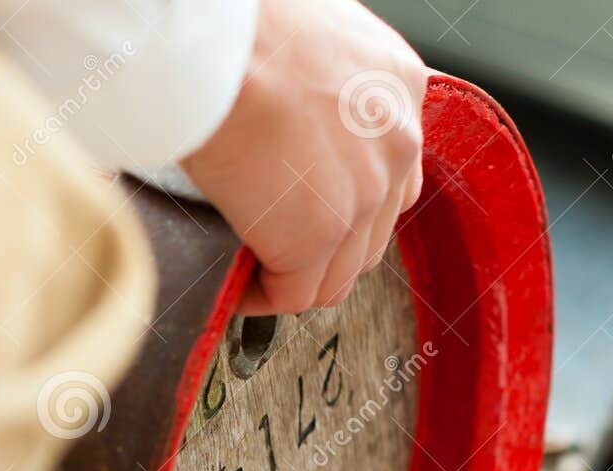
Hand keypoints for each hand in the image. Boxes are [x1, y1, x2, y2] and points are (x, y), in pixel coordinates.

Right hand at [181, 0, 426, 314]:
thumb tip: (275, 125)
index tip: (303, 208)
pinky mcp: (317, 237)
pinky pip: (293, 295)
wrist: (217, 46)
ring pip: (340, 272)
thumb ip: (313, 90)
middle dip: (324, 250)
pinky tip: (235, 283)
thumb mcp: (305, 43)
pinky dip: (262, 298)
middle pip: (372, 231)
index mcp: (395, 85)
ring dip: (295, 277)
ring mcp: (363, 195)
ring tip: (253, 269)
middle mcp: (395, 142)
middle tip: (275, 246)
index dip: (345, 202)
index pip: (389, 170)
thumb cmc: (238, 31)